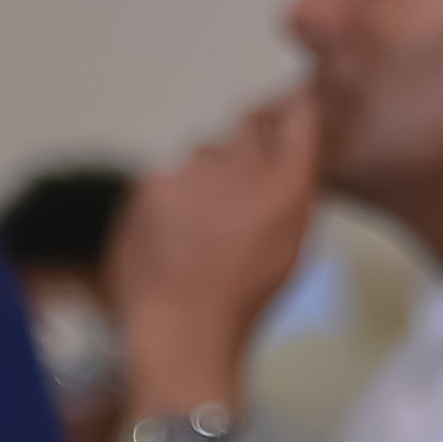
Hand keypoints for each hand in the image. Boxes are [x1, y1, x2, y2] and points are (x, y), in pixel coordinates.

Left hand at [108, 91, 323, 409]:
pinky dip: (170, 199)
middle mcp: (238, 166)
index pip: (297, 117)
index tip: (293, 111)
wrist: (181, 333)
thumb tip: (290, 160)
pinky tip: (170, 235)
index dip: (294, 108)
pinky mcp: (146, 184)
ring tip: (198, 227)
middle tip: (237, 192)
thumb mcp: (295, 249)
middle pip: (245, 128)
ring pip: (201, 156)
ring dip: (205, 178)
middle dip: (246, 148)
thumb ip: (294, 195)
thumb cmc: (247, 301)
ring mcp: (186, 172)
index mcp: (285, 186)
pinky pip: (165, 177)